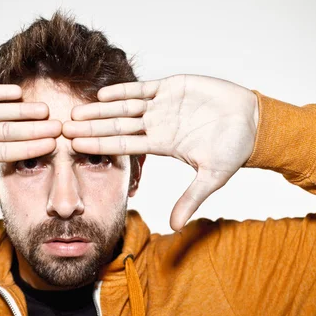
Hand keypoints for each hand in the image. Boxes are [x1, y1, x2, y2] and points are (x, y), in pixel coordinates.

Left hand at [64, 74, 258, 230]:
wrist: (252, 122)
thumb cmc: (233, 149)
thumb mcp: (211, 177)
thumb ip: (190, 199)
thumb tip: (174, 227)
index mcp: (160, 145)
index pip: (123, 146)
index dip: (99, 146)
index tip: (75, 147)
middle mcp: (155, 125)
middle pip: (116, 126)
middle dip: (91, 127)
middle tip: (64, 128)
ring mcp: (161, 106)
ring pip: (124, 107)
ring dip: (101, 108)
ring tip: (77, 110)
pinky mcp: (171, 87)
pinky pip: (143, 89)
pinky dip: (124, 90)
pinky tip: (103, 93)